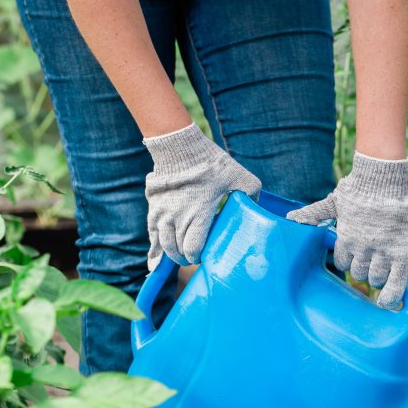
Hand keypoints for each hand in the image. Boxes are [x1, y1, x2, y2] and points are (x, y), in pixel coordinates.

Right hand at [143, 123, 260, 268]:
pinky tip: (154, 261)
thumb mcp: (239, 176)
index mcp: (199, 215)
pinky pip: (151, 233)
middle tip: (192, 258)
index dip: (197, 256)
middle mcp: (178, 218)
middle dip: (185, 258)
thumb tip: (256, 204)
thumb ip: (251, 192)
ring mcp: (163, 214)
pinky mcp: (153, 207)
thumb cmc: (210, 163)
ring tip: (178, 256)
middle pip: (177, 250)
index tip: (201, 256)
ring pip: (163, 244)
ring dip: (171, 254)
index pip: (193, 248)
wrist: (179, 146)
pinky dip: (153, 248)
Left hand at [287, 153, 407, 308]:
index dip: (347, 260)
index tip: (353, 255)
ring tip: (380, 266)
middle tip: (368, 257)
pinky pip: (396, 280)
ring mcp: (382, 251)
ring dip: (376, 276)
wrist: (382, 179)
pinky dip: (393, 295)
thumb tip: (289, 219)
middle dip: (361, 268)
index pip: (342, 264)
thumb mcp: (331, 203)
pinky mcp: (401, 250)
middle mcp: (362, 248)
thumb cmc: (357, 189)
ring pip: (374, 278)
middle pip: (358, 274)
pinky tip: (389, 304)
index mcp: (344, 239)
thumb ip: (312, 214)